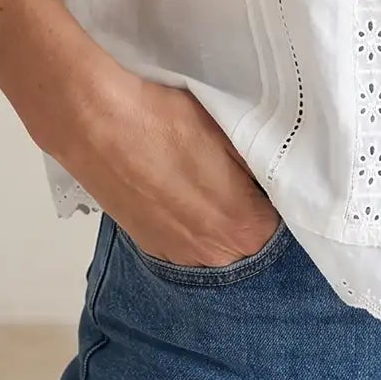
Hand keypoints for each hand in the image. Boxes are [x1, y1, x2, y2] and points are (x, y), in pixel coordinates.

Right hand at [42, 48, 283, 266]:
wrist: (96, 123)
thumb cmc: (166, 122)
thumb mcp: (229, 135)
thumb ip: (261, 169)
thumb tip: (278, 182)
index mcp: (241, 228)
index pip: (284, 231)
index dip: (283, 205)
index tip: (277, 185)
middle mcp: (211, 257)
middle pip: (251, 246)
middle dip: (253, 217)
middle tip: (245, 182)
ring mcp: (176, 256)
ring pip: (217, 248)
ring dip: (220, 225)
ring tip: (209, 186)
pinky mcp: (148, 246)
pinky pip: (186, 243)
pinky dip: (192, 225)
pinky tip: (182, 193)